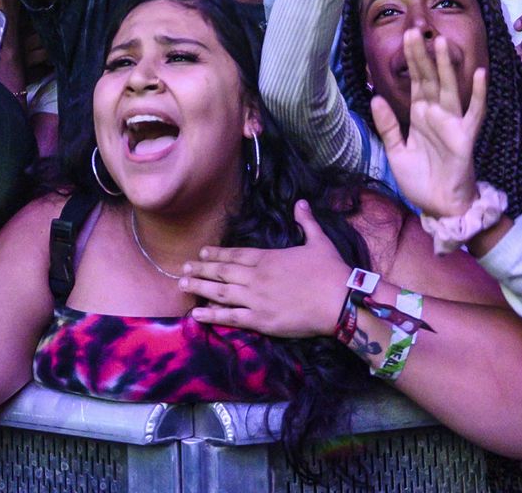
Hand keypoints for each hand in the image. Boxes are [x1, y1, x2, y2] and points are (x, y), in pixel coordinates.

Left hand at [180, 200, 351, 337]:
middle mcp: (256, 277)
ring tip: (183, 285)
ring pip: (221, 293)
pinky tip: (197, 315)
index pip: (235, 254)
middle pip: (222, 272)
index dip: (217, 254)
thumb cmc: (330, 271)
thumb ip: (306, 221)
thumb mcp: (318, 240)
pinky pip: (231, 317)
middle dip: (202, 269)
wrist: (338, 301)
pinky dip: (212, 316)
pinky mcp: (261, 321)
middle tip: (184, 268)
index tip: (202, 252)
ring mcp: (256, 299)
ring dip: (200, 288)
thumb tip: (301, 202)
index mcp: (267, 258)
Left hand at [370, 31, 485, 217]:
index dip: (411, 60)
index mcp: (420, 115)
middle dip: (423, 56)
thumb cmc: (421, 180)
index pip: (416, 81)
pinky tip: (479, 74)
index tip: (405, 36)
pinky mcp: (465, 137)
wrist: (440, 208)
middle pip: (430, 79)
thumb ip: (387, 125)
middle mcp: (437, 114)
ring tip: (441, 42)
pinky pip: (475, 112)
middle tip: (416, 30)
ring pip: (450, 88)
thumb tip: (375, 97)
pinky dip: (478, 94)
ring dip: (446, 66)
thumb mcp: (396, 152)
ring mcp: (452, 124)